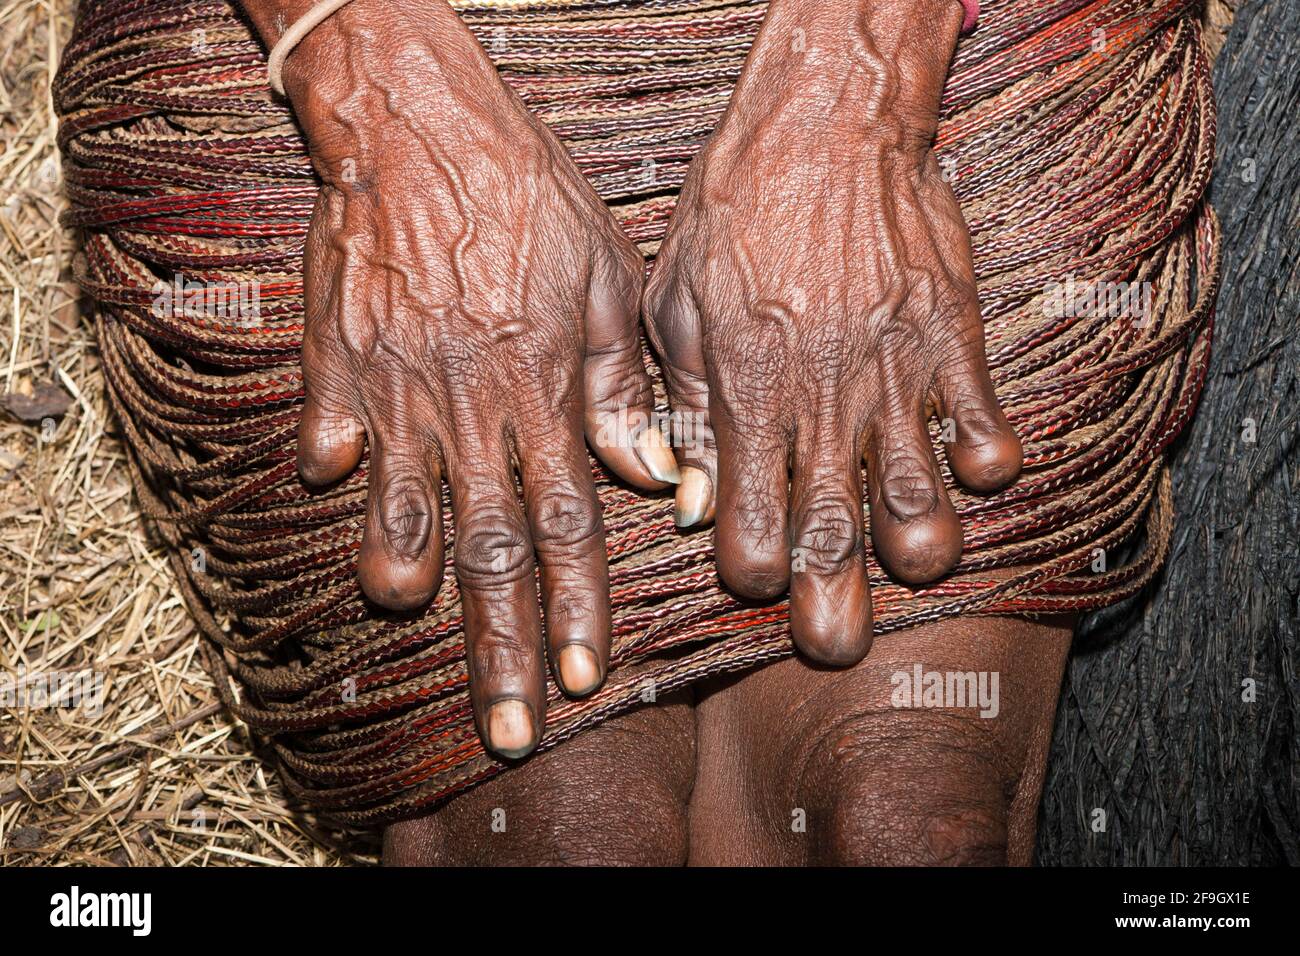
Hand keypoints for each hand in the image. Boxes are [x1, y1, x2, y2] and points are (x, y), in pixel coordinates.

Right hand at [255, 1, 677, 756]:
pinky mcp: (338, 353)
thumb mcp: (604, 278)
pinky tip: (339, 504)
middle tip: (507, 725)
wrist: (422, 124)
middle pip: (489, 545)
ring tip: (413, 623)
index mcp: (541, 391)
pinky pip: (332, 420)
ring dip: (408, 569)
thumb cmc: (527, 196)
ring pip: (405, 499)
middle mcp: (470, 402)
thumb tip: (646, 477)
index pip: (567, 524)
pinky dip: (337, 464)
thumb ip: (620, 386)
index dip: (578, 607)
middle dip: (502, 644)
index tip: (585, 678)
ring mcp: (396, 381)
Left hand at [645, 0, 1020, 663]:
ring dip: (921, 550)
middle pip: (835, 538)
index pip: (748, 528)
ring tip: (913, 564)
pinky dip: (988, 464)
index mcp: (746, 394)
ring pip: (921, 501)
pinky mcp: (951, 339)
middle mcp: (822, 399)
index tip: (753, 575)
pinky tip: (974, 469)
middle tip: (837, 651)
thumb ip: (679, 402)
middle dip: (836, 608)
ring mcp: (895, 373)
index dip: (750, 573)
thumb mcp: (673, 302)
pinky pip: (985, 425)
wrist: (825, 123)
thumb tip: (683, 491)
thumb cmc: (734, 210)